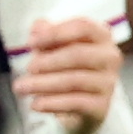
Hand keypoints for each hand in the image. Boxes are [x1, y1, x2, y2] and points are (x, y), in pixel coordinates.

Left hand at [12, 15, 122, 133]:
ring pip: (74, 80)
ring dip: (43, 84)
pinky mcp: (102, 106)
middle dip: (48, 61)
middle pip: (78, 54)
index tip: (31, 42)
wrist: (80, 107)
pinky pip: (75, 103)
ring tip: (22, 88)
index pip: (83, 27)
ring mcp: (108, 83)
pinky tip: (36, 104)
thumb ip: (46, 35)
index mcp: (101, 36)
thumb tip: (38, 27)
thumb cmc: (67, 68)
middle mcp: (110, 57)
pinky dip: (52, 103)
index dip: (56, 33)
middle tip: (28, 68)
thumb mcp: (53, 48)